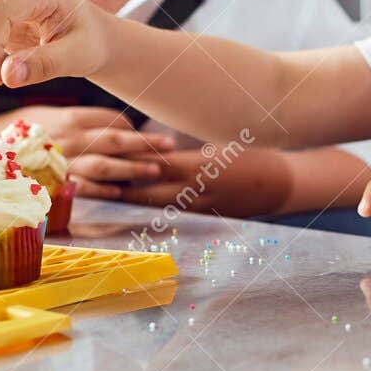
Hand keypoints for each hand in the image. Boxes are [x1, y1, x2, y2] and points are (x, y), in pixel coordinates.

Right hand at [0, 105, 175, 198]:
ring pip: (105, 165)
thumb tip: (118, 125)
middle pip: (114, 140)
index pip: (109, 119)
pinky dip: (106, 188)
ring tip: (157, 170)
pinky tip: (124, 190)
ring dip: (134, 168)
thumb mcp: (45, 115)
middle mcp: (66, 138)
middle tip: (171, 145)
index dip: (131, 126)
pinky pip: (84, 187)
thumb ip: (77, 119)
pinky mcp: (52, 183)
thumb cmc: (16, 133)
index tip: (146, 132)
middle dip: (145, 144)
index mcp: (66, 117)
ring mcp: (60, 162)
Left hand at [112, 147, 293, 217]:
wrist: (280, 184)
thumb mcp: (216, 151)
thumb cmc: (249, 158)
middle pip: (146, 192)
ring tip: (105, 198)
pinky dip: (152, 212)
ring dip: (130, 203)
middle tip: (90, 183)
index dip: (127, 162)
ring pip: (155, 208)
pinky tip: (136, 210)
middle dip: (118, 188)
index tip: (102, 158)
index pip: (153, 165)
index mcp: (198, 167)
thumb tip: (150, 158)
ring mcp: (198, 209)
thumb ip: (183, 158)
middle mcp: (194, 191)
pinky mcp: (203, 219)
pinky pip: (170, 216)